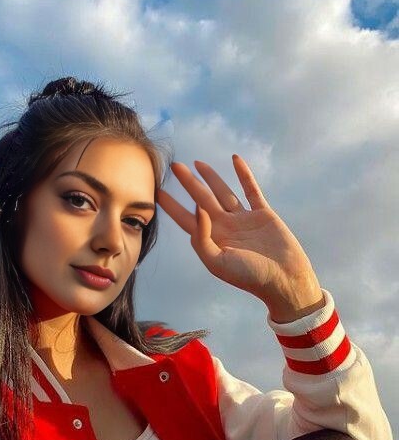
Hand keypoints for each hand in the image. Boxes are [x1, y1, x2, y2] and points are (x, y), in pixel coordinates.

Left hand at [157, 155, 325, 322]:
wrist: (283, 280)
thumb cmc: (248, 276)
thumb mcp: (217, 262)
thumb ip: (202, 237)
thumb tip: (196, 207)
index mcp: (211, 240)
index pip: (185, 219)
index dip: (171, 206)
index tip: (156, 191)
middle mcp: (224, 228)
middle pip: (202, 200)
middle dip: (188, 184)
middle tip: (174, 166)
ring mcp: (243, 220)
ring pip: (222, 193)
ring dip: (210, 177)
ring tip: (196, 163)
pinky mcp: (262, 214)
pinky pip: (250, 190)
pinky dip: (244, 174)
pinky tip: (235, 159)